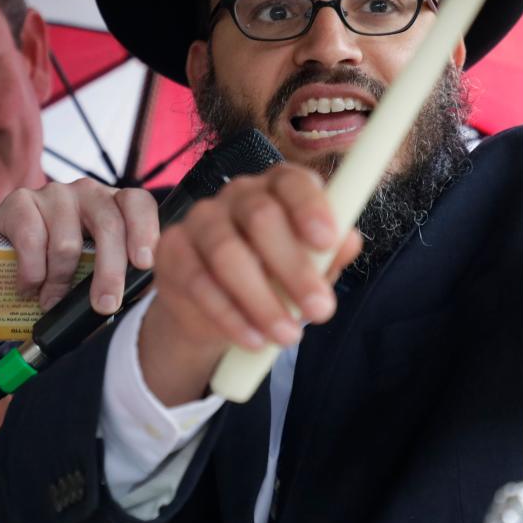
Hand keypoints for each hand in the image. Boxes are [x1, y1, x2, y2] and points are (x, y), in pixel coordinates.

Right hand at [0, 179, 158, 313]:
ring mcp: (54, 193)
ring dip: (60, 281)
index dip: (145, 232)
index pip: (139, 204)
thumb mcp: (95, 268)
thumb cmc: (63, 265)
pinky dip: (32, 272)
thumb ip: (121, 276)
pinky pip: (31, 240)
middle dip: (109, 272)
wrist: (5, 256)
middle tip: (104, 305)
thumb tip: (141, 294)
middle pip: (108, 225)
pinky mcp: (20, 200)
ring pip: (67, 243)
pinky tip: (29, 286)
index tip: (144, 265)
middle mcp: (88, 192)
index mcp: (115, 204)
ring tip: (51, 300)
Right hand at [139, 164, 362, 405]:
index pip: (292, 182)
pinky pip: (199, 282)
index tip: (327, 242)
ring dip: (262, 300)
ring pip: (227, 252)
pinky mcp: (172, 251)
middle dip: (294, 267)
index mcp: (277, 188)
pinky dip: (230, 316)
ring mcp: (200, 220)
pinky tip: (254, 340)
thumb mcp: (308, 268)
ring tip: (289, 336)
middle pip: (261, 216)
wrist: (217, 309)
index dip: (310, 207)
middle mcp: (237, 195)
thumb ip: (329, 255)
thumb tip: (350, 241)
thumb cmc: (274, 276)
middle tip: (321, 310)